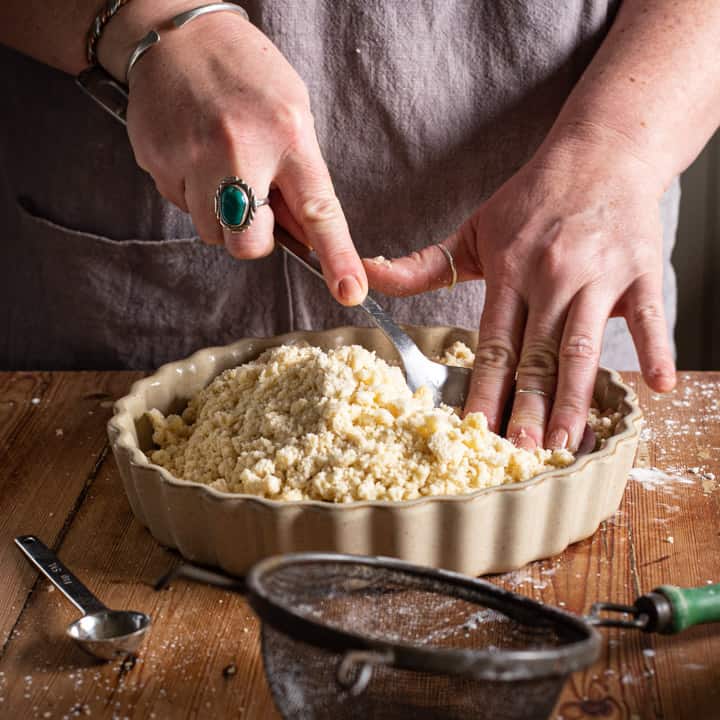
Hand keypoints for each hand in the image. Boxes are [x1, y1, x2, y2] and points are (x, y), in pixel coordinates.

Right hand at [102, 6, 366, 305]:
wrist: (178, 34)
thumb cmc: (246, 75)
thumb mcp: (293, 115)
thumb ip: (300, 178)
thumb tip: (306, 240)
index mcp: (288, 135)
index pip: (318, 211)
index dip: (337, 257)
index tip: (350, 292)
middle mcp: (239, 148)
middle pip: (248, 243)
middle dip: (252, 237)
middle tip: (252, 202)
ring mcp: (193, 157)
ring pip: (211, 232)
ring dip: (220, 215)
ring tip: (220, 167)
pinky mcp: (158, 161)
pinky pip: (182, 206)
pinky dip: (193, 192)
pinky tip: (195, 154)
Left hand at [365, 138, 676, 450]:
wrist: (600, 152)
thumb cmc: (533, 197)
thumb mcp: (473, 229)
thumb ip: (423, 264)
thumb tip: (369, 274)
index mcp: (510, 270)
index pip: (494, 342)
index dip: (485, 389)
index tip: (476, 428)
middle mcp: (552, 277)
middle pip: (536, 355)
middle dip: (526, 407)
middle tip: (518, 452)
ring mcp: (598, 275)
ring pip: (582, 347)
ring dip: (573, 398)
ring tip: (564, 440)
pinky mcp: (639, 271)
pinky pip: (648, 316)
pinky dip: (656, 349)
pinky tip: (659, 386)